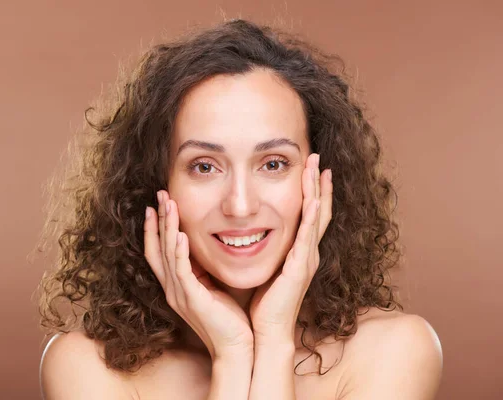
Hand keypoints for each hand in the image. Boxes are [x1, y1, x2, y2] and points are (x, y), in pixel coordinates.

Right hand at [144, 190, 253, 359]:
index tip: (157, 205)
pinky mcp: (192, 299)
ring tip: (168, 204)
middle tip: (159, 194)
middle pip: (157, 248)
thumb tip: (207, 249)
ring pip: (166, 254)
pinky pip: (181, 271)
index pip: (159, 251)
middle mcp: (173, 289)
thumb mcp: (213, 289)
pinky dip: (179, 251)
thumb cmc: (230, 320)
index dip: (155, 228)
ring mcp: (180, 294)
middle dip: (157, 219)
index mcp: (177, 286)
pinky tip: (180, 234)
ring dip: (166, 227)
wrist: (237, 349)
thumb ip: (204, 271)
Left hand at [248, 153, 332, 345]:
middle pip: (318, 210)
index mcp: (298, 254)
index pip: (308, 216)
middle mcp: (307, 253)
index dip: (312, 192)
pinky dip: (312, 215)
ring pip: (316, 217)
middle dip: (319, 183)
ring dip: (318, 190)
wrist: (265, 333)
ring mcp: (306, 259)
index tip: (311, 169)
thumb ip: (262, 252)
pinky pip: (308, 236)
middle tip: (319, 158)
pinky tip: (315, 197)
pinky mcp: (300, 268)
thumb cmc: (262, 305)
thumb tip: (247, 234)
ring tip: (319, 167)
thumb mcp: (264, 270)